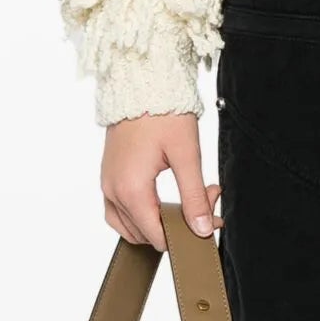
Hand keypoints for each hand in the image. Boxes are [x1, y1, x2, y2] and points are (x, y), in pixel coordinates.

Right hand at [101, 113, 218, 249]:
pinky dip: (142, 215)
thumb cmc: (162, 113)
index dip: (187, 234)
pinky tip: (163, 200)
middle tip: (205, 198)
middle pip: (146, 233)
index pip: (157, 237)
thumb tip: (201, 228)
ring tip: (188, 197)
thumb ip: (193, 196)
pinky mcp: (109, 176)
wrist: (139, 83)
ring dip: (160, 221)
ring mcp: (107, 184)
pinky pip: (119, 211)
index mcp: (131, 189)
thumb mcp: (186, 155)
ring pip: (130, 227)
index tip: (211, 217)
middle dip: (179, 223)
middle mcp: (113, 191)